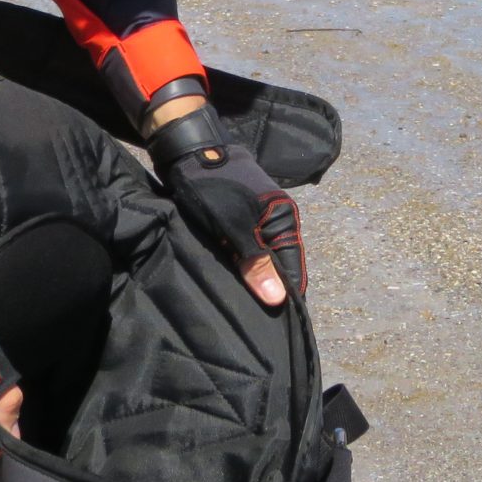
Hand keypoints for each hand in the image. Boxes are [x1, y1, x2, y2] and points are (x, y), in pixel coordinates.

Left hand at [151, 102, 303, 306]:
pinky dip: (240, 269)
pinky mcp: (239, 223)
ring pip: (260, 261)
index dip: (285, 297)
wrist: (187, 154)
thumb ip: (256, 261)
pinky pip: (246, 253)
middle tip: (254, 323)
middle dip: (268, 291)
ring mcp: (257, 222)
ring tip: (243, 312)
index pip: (294, 270)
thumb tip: (278, 300)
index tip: (275, 327)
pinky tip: (232, 286)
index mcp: (284, 220)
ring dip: (252, 281)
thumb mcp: (234, 228)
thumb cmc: (214, 189)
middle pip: (279, 267)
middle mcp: (276, 222)